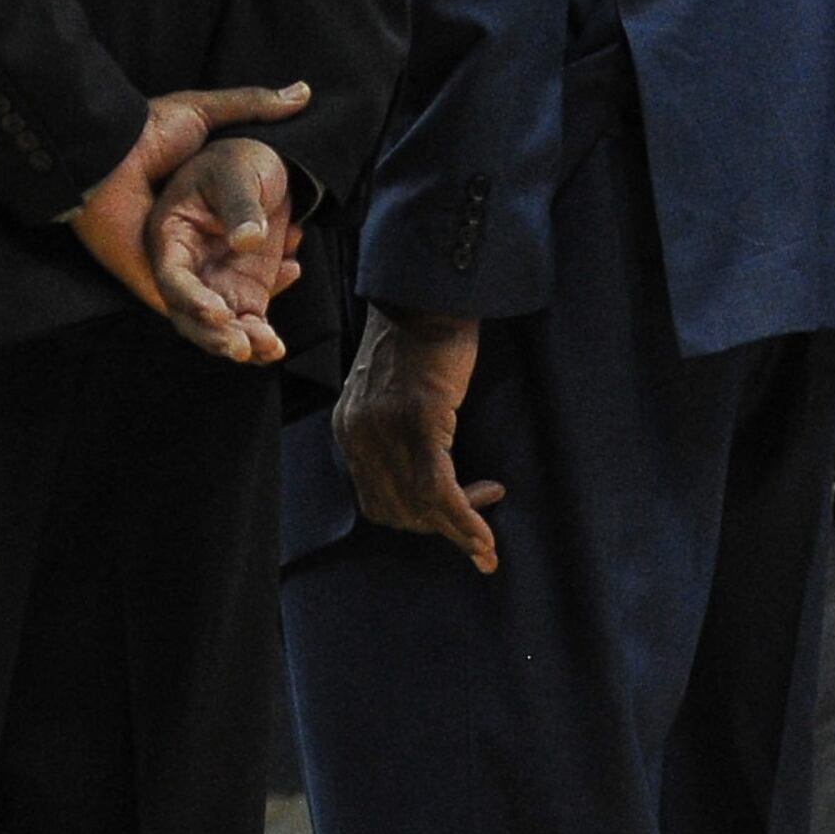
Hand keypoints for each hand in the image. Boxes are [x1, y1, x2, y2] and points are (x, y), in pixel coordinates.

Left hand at [71, 84, 311, 345]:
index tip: (297, 250)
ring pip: (209, 311)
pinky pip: (184, 315)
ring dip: (241, 330)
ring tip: (271, 340)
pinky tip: (241, 330)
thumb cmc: (148, 130)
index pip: (243, 249)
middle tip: (292, 296)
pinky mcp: (149, 281)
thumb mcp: (206, 112)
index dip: (273, 257)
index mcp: (199, 213)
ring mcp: (167, 266)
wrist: (107, 151)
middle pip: (230, 286)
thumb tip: (303, 92)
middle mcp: (185, 244)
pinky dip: (211, 329)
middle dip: (262, 304)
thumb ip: (252, 106)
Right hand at [123, 137, 305, 363]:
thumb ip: (241, 206)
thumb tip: (247, 241)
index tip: (218, 311)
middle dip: (214, 335)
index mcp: (170, 235)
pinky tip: (283, 320)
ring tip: (271, 347)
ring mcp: (215, 281)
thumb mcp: (238, 172)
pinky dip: (264, 332)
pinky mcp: (242, 290)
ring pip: (220, 325)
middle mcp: (187, 266)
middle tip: (241, 347)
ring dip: (243, 341)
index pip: (172, 276)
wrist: (263, 164)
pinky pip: (249, 322)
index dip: (190, 298)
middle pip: (189, 312)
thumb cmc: (239, 159)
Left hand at [333, 307, 501, 571]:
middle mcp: (359, 435)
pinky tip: (483, 536)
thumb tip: (426, 473)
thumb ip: (394, 431)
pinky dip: (461, 518)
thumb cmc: (423, 342)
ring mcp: (386, 428)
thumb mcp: (395, 393)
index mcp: (350, 431)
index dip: (415, 520)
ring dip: (454, 529)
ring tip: (484, 531)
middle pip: (393, 511)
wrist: (429, 297)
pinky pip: (437, 487)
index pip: (375, 500)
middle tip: (476, 527)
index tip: (452, 518)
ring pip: (417, 506)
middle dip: (437, 529)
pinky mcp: (419, 419)